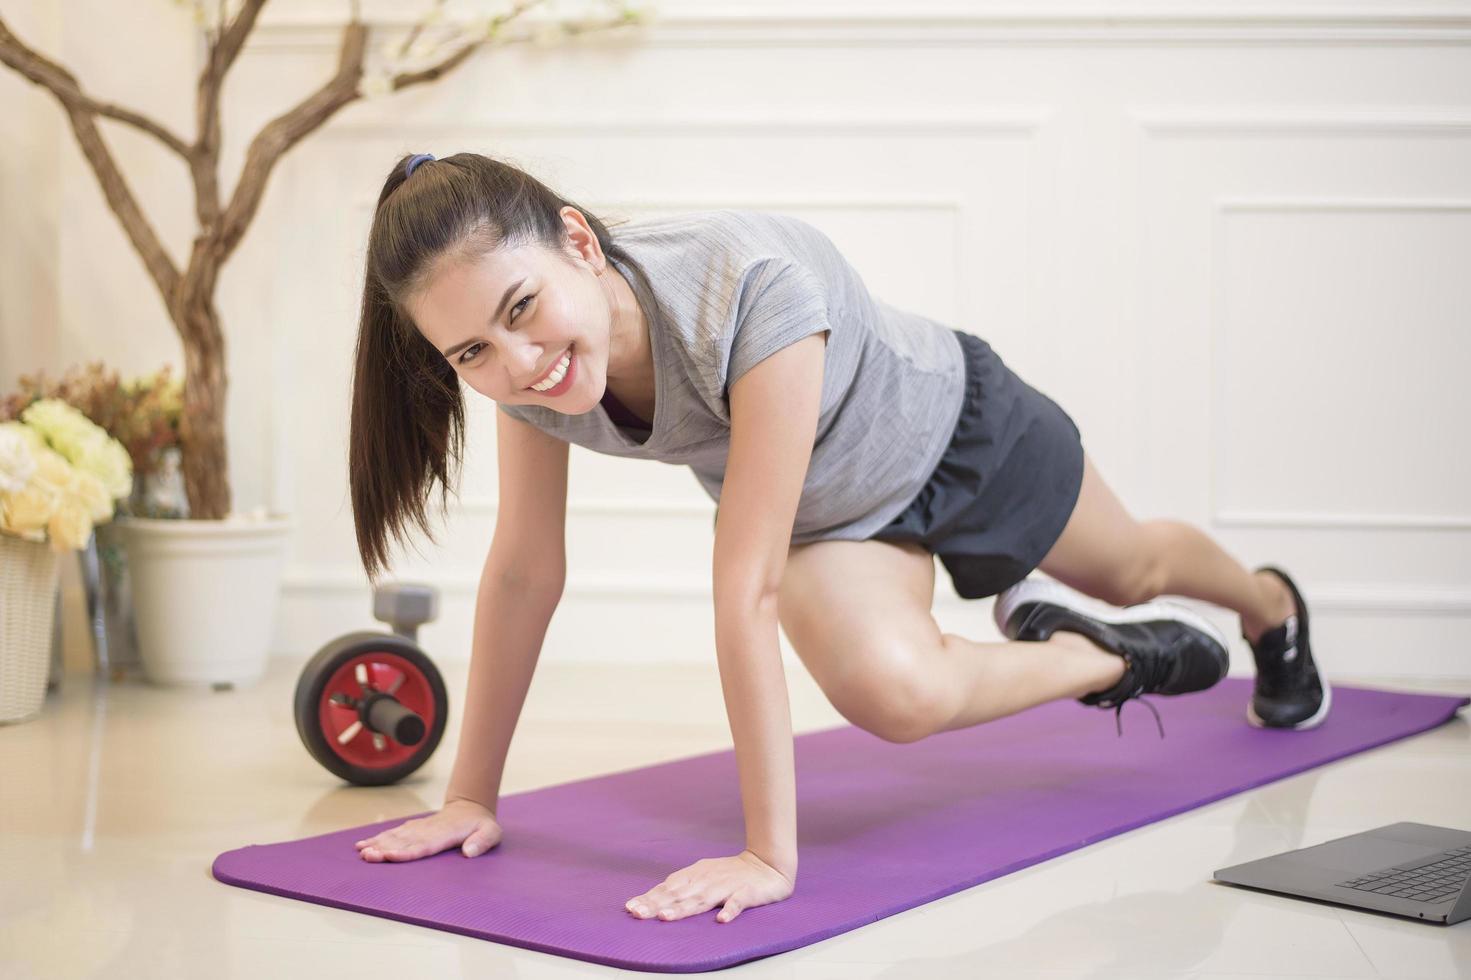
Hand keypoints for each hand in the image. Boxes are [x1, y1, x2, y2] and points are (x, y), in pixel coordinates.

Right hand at [354, 797, 501, 861]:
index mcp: (445, 835)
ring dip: (377, 844)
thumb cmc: (482, 825)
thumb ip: (482, 841)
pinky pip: (394, 833)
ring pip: (395, 837)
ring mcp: (419, 828)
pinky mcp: (413, 828)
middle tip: (367, 856)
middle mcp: (428, 831)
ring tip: (361, 852)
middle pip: (404, 842)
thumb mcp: (492, 832)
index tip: (390, 856)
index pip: (423, 846)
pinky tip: (363, 845)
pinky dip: (378, 838)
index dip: (406, 852)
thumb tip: (470, 852)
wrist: (470, 807)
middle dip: (384, 849)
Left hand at [625, 849, 794, 923]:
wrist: (767, 864)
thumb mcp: (703, 876)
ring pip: (702, 898)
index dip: (649, 897)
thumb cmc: (730, 874)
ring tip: (666, 917)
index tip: (630, 908)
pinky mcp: (747, 892)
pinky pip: (738, 902)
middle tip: (637, 913)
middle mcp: (707, 880)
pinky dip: (730, 910)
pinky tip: (721, 920)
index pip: (668, 887)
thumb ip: (683, 888)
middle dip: (657, 904)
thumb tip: (655, 901)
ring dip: (684, 908)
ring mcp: (727, 886)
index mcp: (696, 875)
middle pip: (679, 894)